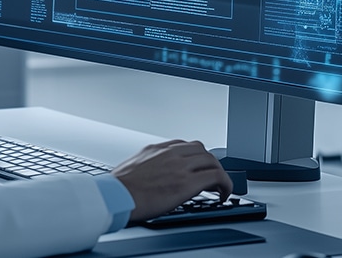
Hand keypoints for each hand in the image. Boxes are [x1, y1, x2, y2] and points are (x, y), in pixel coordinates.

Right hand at [111, 140, 232, 222]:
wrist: (116, 196)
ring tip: (219, 187)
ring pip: (212, 161)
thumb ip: (149, 163)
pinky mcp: (187, 182)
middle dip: (210, 164)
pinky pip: (216, 177)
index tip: (199, 166)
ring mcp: (180, 166)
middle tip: (211, 178)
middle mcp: (170, 153)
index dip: (196, 157)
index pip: (185, 145)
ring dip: (218, 173)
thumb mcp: (134, 165)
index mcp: (157, 148)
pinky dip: (225, 184)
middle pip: (202, 150)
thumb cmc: (120, 187)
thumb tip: (154, 173)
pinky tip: (223, 194)